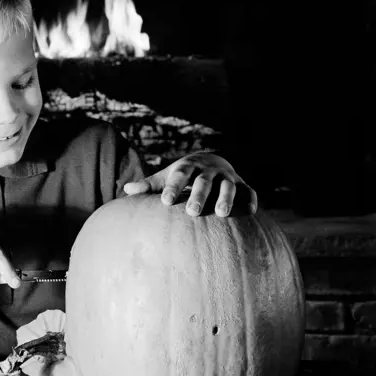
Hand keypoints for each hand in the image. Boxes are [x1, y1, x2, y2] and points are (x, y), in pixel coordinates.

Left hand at [123, 151, 256, 216]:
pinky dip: (250, 200)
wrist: (211, 161)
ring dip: (226, 198)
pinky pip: (249, 191)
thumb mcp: (167, 176)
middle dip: (199, 195)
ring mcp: (227, 176)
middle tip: (192, 212)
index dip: (173, 187)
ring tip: (221, 214)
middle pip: (204, 181)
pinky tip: (250, 212)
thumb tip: (125, 190)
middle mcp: (209, 170)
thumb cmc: (183, 174)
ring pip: (228, 186)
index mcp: (188, 167)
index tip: (165, 202)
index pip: (180, 175)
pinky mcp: (243, 185)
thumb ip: (149, 184)